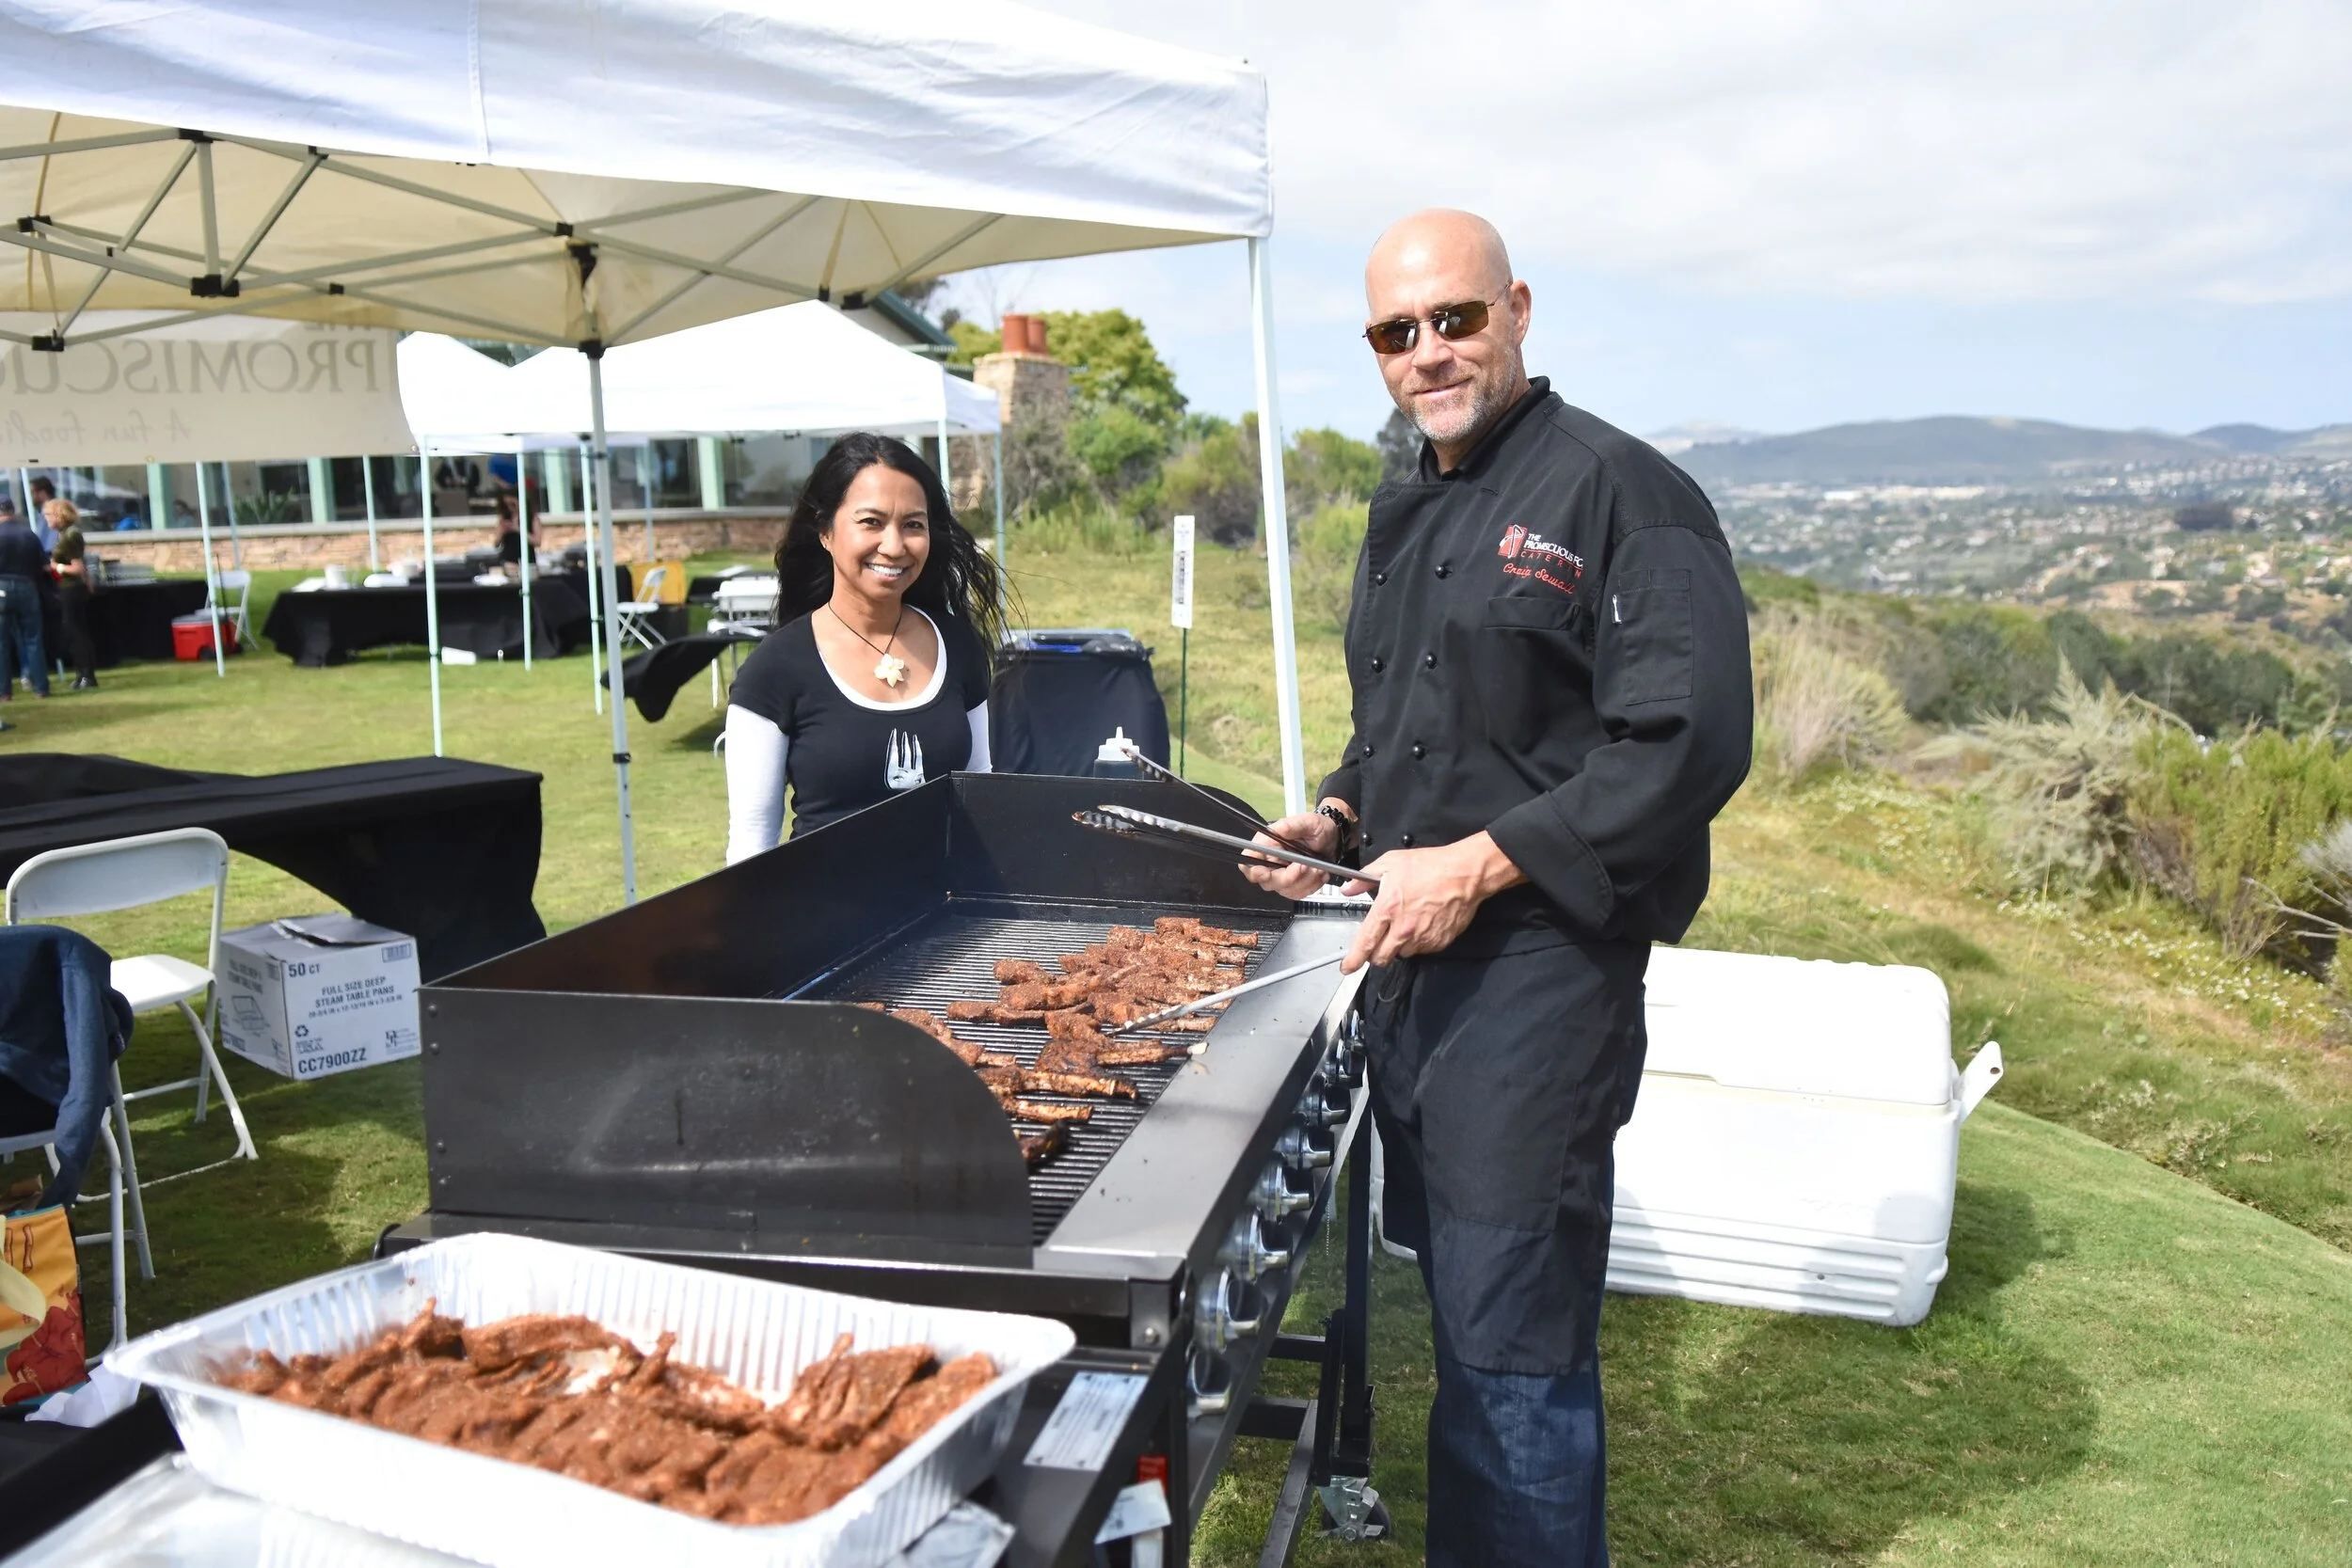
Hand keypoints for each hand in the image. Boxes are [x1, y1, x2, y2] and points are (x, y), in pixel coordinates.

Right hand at [1240, 806, 1342, 899]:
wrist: (1334, 838)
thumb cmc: (1318, 827)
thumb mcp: (1308, 822)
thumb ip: (1291, 825)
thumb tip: (1279, 829)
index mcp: (1267, 844)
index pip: (1249, 861)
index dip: (1254, 871)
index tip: (1267, 873)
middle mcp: (1271, 861)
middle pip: (1267, 881)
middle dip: (1288, 877)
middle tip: (1305, 866)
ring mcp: (1282, 874)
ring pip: (1285, 890)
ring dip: (1304, 882)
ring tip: (1318, 868)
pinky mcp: (1294, 883)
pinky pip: (1298, 893)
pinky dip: (1311, 886)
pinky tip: (1320, 874)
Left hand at [1342, 831, 1525, 971]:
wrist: (1465, 873)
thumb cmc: (1431, 865)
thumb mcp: (1391, 862)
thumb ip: (1365, 878)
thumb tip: (1349, 888)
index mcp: (1387, 909)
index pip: (1364, 943)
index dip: (1353, 960)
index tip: (1347, 967)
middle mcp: (1403, 929)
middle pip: (1381, 958)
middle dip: (1375, 954)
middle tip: (1377, 943)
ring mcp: (1422, 938)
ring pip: (1402, 954)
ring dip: (1398, 946)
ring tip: (1406, 924)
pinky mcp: (1439, 942)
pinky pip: (1422, 949)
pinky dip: (1418, 942)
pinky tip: (1422, 923)